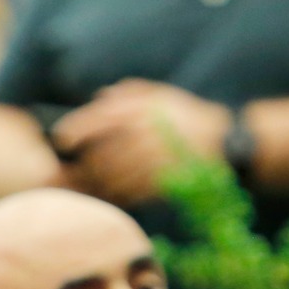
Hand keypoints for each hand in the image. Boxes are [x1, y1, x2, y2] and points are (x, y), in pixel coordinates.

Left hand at [52, 80, 233, 204]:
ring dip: (99, 183)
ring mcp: (150, 158)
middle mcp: (141, 132)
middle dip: (84, 165)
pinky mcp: (160, 181)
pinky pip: (128, 192)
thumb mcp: (163, 96)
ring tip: (96, 184)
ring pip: (110, 176)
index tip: (62, 139)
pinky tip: (118, 193)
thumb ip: (130, 93)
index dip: (73, 129)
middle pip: (97, 153)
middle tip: (76, 171)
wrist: (226, 141)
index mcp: (140, 110)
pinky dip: (118, 195)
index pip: (95, 118)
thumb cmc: (190, 117)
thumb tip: (99, 96)